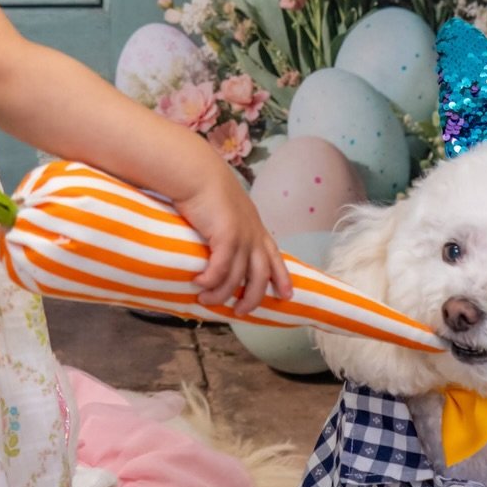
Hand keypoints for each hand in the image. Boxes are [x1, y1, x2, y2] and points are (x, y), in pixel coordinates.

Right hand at [176, 171, 294, 317]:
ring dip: (221, 293)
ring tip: (205, 300)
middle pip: (261, 274)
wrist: (198, 173)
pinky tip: (199, 284)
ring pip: (238, 277)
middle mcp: (252, 234)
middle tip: (241, 313)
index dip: (282, 277)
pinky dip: (210, 280)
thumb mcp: (226, 209)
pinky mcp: (226, 237)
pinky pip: (221, 269)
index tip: (288, 296)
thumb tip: (217, 240)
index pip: (275, 256)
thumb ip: (228, 226)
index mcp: (255, 228)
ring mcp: (242, 236)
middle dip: (253, 297)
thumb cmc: (207, 189)